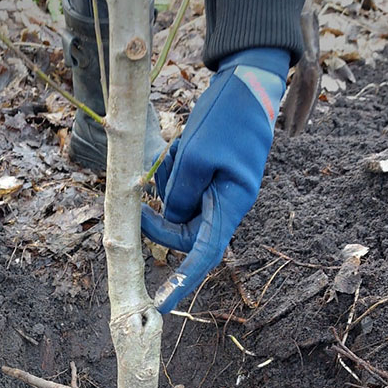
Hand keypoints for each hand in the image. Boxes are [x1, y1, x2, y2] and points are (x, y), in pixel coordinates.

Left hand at [141, 47, 288, 312]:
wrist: (247, 83)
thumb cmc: (227, 117)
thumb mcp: (196, 154)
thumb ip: (180, 192)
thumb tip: (169, 217)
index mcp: (230, 203)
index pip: (204, 254)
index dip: (182, 281)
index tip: (162, 304)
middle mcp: (226, 203)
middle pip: (185, 231)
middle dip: (161, 220)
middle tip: (140, 201)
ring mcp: (218, 190)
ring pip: (180, 207)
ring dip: (167, 187)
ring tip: (175, 152)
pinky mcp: (210, 176)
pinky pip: (182, 187)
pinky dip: (171, 173)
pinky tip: (177, 147)